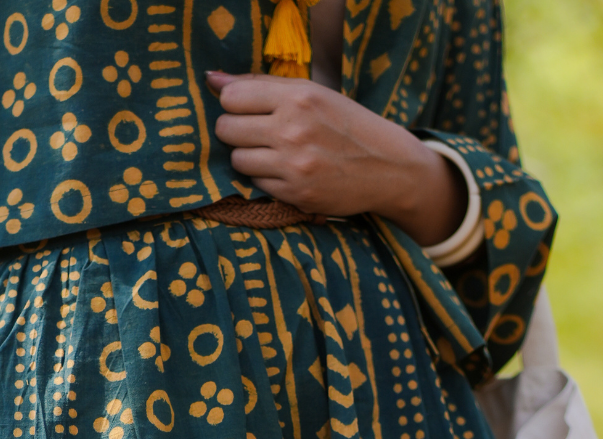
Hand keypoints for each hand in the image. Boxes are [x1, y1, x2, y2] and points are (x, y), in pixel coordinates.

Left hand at [207, 72, 462, 244]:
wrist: (388, 168)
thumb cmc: (348, 126)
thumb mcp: (314, 94)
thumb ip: (263, 86)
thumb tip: (213, 80)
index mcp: (298, 96)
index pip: (232, 97)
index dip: (232, 104)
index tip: (245, 109)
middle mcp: (293, 129)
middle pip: (227, 129)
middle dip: (234, 131)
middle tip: (254, 134)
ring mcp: (294, 165)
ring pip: (238, 160)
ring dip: (248, 157)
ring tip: (271, 154)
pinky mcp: (296, 194)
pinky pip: (257, 184)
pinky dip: (266, 179)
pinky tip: (286, 172)